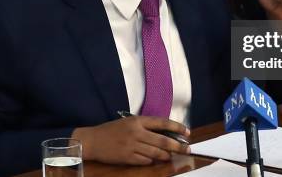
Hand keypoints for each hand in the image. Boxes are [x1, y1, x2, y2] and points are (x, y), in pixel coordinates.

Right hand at [72, 116, 190, 164]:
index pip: (162, 123)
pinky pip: (145, 161)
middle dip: (178, 146)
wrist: (93, 140)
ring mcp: (132, 146)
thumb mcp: (128, 122)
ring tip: (170, 156)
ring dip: (166, 156)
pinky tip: (154, 161)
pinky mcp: (128, 157)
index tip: (187, 132)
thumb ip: (144, 126)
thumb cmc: (111, 130)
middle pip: (163, 141)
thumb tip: (164, 133)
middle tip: (187, 149)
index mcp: (137, 120)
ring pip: (156, 153)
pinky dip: (152, 161)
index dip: (176, 127)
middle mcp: (136, 132)